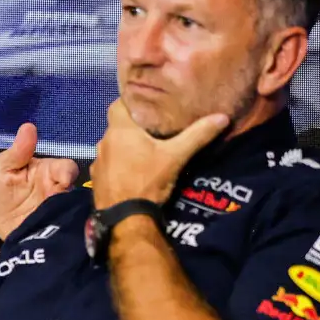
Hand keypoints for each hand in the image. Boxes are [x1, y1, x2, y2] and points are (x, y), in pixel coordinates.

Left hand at [0, 123, 78, 237]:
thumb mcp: (3, 168)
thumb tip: (28, 127)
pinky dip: (67, 226)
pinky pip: (70, 225)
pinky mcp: (59, 226)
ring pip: (76, 208)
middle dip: (70, 195)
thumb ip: (17, 151)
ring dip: (68, 212)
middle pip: (76, 189)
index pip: (67, 167)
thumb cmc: (3, 189)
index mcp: (49, 171)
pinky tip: (57, 229)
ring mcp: (61, 208)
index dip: (67, 173)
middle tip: (56, 203)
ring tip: (54, 218)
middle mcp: (59, 189)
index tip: (62, 180)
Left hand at [91, 100, 228, 209]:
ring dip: (126, 145)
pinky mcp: (97, 178)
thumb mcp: (176, 156)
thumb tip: (222, 117)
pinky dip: (119, 162)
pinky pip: (109, 162)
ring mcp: (98, 160)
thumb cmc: (148, 181)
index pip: (119, 104)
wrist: (126, 218)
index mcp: (120, 130)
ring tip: (145, 147)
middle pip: (118, 125)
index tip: (148, 103)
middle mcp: (104, 141)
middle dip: (133, 125)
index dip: (132, 101)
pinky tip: (133, 168)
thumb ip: (197, 135)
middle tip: (153, 126)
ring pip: (113, 144)